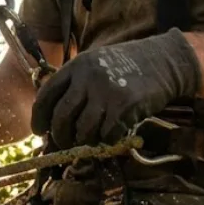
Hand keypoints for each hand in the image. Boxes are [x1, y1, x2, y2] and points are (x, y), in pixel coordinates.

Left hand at [31, 30, 201, 147]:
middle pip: (61, 117)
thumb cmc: (127, 66)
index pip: (47, 95)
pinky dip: (106, 141)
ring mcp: (106, 92)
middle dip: (59, 136)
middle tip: (64, 143)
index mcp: (76, 66)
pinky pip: (106, 135)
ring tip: (90, 140)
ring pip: (83, 130)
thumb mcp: (96, 64)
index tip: (39, 131)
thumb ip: (76, 84)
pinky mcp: (124, 106)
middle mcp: (88, 77)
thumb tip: (55, 118)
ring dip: (84, 141)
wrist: (163, 61)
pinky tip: (111, 136)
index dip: (39, 117)